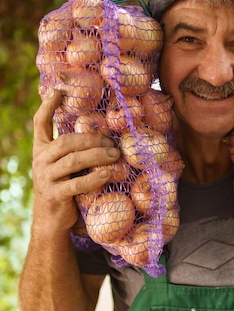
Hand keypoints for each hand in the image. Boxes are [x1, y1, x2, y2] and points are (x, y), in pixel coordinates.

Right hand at [32, 89, 119, 231]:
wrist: (51, 220)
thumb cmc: (65, 186)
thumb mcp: (63, 165)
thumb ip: (73, 149)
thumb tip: (102, 130)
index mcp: (42, 149)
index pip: (40, 122)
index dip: (48, 106)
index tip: (58, 90)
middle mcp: (41, 160)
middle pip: (67, 141)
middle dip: (92, 139)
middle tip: (113, 142)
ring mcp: (46, 178)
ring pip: (73, 160)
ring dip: (97, 155)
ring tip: (115, 155)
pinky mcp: (55, 195)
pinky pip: (77, 184)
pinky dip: (94, 178)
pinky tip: (109, 173)